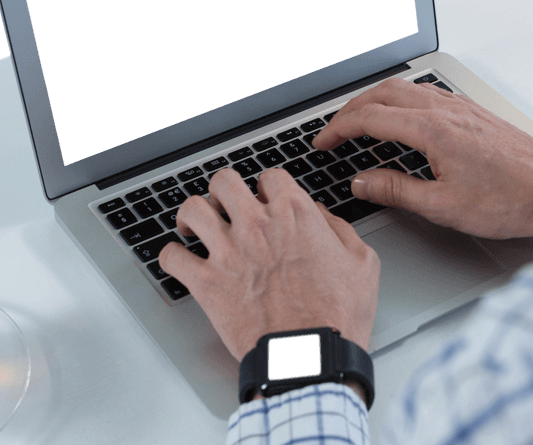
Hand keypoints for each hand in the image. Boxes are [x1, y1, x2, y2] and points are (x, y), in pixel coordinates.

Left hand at [158, 167, 380, 361]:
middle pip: (224, 181)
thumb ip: (339, 229)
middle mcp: (256, 225)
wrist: (308, 356)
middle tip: (227, 203)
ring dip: (193, 214)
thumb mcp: (361, 263)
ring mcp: (227, 252)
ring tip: (196, 224)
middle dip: (225, 189)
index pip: (269, 175)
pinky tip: (180, 258)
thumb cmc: (336, 316)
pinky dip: (171, 255)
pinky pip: (171, 257)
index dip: (267, 185)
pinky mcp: (206, 283)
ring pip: (192, 209)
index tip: (266, 196)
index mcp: (294, 214)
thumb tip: (320, 215)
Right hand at [312, 78, 532, 243]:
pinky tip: (402, 116)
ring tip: (359, 119)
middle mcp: (447, 111)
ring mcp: (462, 107)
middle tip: (332, 130)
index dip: (338, 129)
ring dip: (375, 99)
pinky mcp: (475, 112)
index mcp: (433, 130)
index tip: (323, 142)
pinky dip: (401, 99)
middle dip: (350, 109)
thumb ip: (396, 190)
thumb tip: (362, 181)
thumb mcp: (443, 207)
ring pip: (406, 88)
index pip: (370, 118)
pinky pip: (427, 93)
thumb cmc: (511, 201)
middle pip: (383, 93)